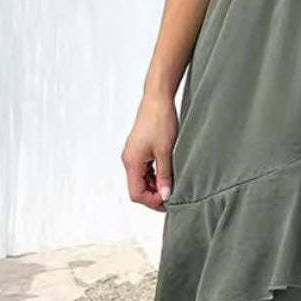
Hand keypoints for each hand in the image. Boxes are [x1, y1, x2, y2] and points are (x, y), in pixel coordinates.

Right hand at [120, 94, 178, 211]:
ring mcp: (133, 154)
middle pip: (137, 187)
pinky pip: (144, 169)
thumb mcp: (166, 151)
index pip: (136, 193)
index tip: (168, 201)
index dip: (152, 201)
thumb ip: (165, 175)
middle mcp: (129, 159)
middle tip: (172, 193)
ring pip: (141, 179)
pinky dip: (154, 174)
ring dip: (154, 184)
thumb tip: (165, 195)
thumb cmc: (160, 121)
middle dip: (153, 194)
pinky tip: (167, 172)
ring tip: (171, 183)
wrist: (157, 100)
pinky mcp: (138, 149)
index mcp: (132, 162)